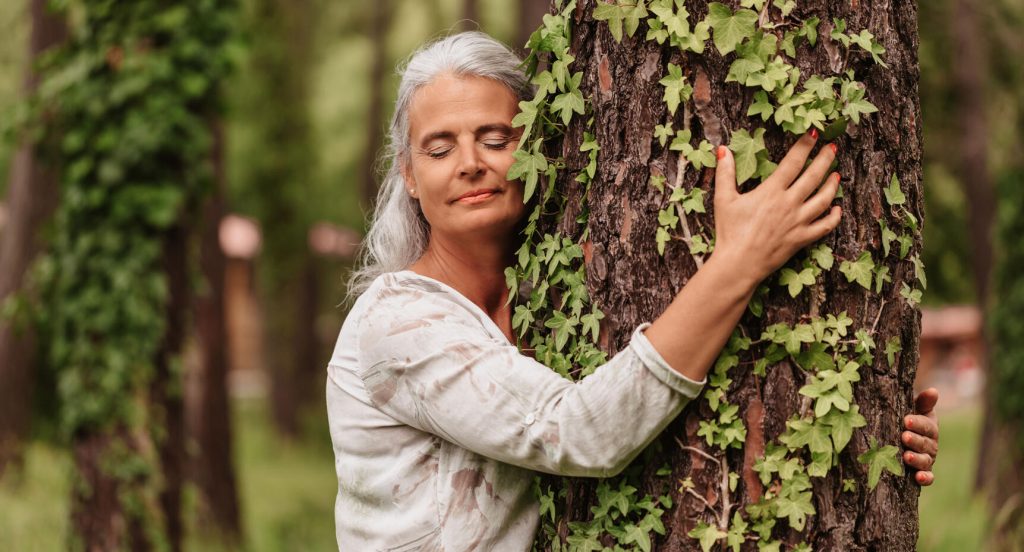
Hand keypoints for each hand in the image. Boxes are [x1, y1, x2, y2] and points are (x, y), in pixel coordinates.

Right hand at [712, 130, 841, 282]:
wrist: (739, 264)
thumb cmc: (730, 231)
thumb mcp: (723, 199)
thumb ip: (726, 173)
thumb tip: (723, 149)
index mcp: (771, 191)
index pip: (793, 162)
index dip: (805, 145)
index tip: (814, 133)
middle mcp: (789, 204)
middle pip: (814, 176)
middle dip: (825, 159)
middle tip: (833, 147)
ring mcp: (798, 222)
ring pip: (823, 199)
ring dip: (832, 185)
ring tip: (836, 175)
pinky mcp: (802, 238)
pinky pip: (824, 226)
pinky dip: (834, 217)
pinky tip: (837, 209)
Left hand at [902, 388, 939, 484]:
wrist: (898, 433)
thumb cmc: (906, 417)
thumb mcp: (914, 408)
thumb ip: (923, 402)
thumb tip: (933, 391)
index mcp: (929, 427)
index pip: (927, 426)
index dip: (918, 423)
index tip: (906, 420)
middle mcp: (931, 444)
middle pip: (925, 443)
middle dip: (915, 440)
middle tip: (904, 436)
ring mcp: (927, 459)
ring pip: (925, 460)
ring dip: (917, 459)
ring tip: (906, 456)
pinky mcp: (923, 472)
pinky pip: (928, 477)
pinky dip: (925, 478)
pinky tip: (918, 477)